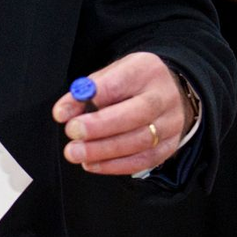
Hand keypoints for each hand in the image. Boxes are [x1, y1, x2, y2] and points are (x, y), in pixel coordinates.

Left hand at [52, 52, 193, 175]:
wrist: (173, 92)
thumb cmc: (134, 83)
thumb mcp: (111, 74)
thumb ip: (87, 91)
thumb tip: (64, 112)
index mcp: (146, 71)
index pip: (117, 85)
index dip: (89, 100)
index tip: (63, 114)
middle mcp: (163, 97)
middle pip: (134, 115)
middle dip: (98, 128)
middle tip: (72, 134)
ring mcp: (171, 123)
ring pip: (140, 142)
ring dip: (104, 151)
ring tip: (78, 152)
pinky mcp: (170, 145)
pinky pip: (144, 160)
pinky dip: (116, 165)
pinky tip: (94, 163)